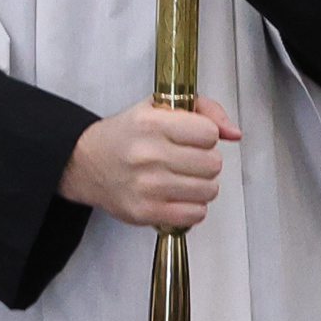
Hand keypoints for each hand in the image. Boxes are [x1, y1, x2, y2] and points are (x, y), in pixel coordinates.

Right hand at [59, 93, 240, 230]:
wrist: (86, 163)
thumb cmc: (125, 134)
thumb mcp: (159, 106)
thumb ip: (203, 110)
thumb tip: (234, 133)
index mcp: (152, 123)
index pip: (209, 133)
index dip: (206, 136)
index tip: (193, 138)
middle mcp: (149, 154)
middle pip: (213, 164)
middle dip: (205, 161)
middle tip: (188, 160)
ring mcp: (147, 186)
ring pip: (209, 190)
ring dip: (201, 185)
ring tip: (183, 179)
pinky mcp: (146, 211)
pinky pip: (195, 214)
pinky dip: (193, 207)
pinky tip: (178, 196)